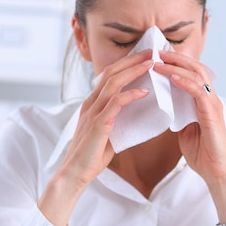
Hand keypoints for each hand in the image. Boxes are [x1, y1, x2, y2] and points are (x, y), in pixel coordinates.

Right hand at [39, 50, 152, 225]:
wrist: (75, 173)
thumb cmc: (91, 156)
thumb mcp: (106, 132)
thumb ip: (116, 120)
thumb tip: (134, 115)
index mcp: (91, 104)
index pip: (108, 76)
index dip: (126, 64)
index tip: (143, 57)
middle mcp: (90, 103)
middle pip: (111, 73)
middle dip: (131, 61)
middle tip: (150, 52)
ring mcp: (93, 112)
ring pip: (113, 83)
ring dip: (133, 72)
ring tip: (150, 64)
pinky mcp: (98, 124)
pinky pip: (115, 104)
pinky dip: (130, 95)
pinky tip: (144, 93)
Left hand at [154, 51, 225, 221]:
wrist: (216, 172)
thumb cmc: (203, 154)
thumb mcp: (184, 131)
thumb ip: (178, 117)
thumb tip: (165, 109)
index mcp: (203, 102)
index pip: (190, 74)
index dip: (175, 64)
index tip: (156, 58)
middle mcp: (210, 99)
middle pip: (195, 68)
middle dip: (175, 58)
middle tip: (156, 51)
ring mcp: (213, 104)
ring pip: (196, 75)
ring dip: (176, 66)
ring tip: (159, 61)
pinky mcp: (212, 113)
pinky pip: (198, 91)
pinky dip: (184, 82)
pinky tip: (171, 77)